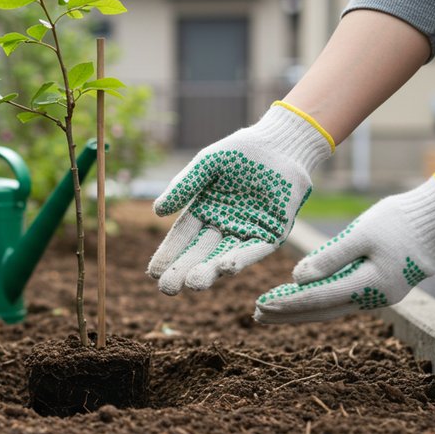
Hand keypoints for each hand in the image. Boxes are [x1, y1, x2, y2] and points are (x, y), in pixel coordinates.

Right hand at [147, 102, 334, 294]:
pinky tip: (226, 269)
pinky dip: (241, 259)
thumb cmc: (241, 152)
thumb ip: (184, 186)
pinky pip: (254, 250)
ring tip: (194, 284)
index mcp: (204, 211)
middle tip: (168, 288)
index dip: (169, 255)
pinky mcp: (272, 234)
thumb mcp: (207, 164)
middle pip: (200, 252)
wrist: (281, 144)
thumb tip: (157, 211)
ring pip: (224, 256)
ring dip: (210, 271)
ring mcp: (247, 232)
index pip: (182, 237)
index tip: (154, 272)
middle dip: (184, 270)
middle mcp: (223, 226)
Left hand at [255, 174, 434, 322]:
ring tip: (271, 310)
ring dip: (300, 309)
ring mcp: (379, 296)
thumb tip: (297, 278)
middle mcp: (374, 298)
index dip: (287, 303)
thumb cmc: (399, 221)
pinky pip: (342, 298)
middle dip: (287, 314)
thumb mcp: (361, 233)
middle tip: (256, 316)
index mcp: (369, 286)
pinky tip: (298, 297)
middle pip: (321, 311)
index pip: (317, 299)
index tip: (260, 306)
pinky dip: (318, 300)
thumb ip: (330, 257)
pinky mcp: (379, 287)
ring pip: (331, 307)